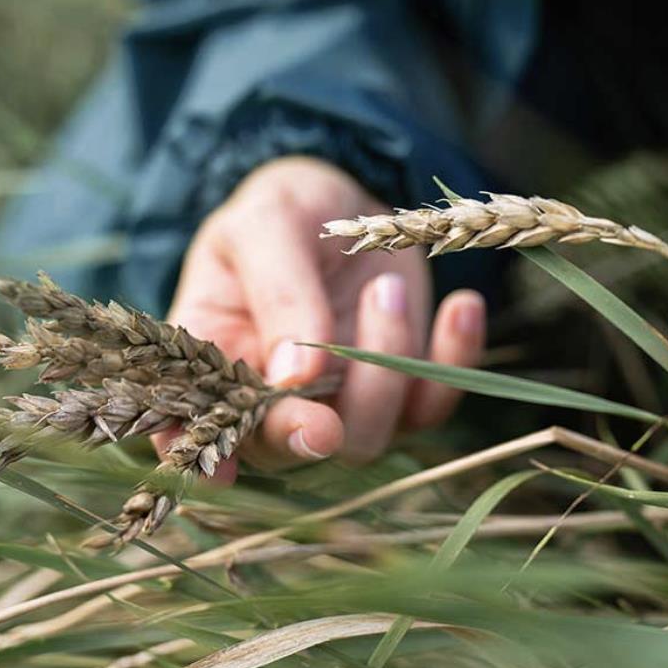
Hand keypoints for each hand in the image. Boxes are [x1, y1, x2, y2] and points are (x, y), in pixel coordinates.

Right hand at [164, 156, 486, 478]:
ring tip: (384, 286)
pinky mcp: (402, 391)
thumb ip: (276, 292)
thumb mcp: (266, 224)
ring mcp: (342, 402)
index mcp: (215, 363)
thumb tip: (294, 375)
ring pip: (367, 435)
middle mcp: (275, 400)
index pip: (206, 428)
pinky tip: (461, 306)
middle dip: (313, 424)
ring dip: (384, 366)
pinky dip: (454, 360)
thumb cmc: (283, 211)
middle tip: (328, 360)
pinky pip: (434, 403)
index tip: (225, 469)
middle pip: (292, 448)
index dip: (211, 458)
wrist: (344, 198)